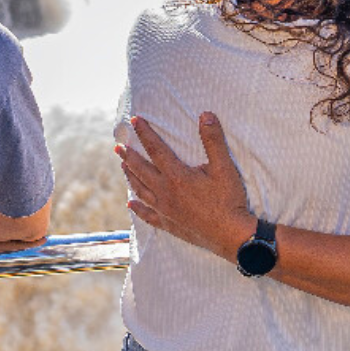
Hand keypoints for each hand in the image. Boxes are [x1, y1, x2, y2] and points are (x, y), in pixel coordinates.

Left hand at [116, 114, 255, 261]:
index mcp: (176, 176)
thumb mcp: (224, 167)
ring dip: (130, 177)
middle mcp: (165, 192)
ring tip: (123, 166)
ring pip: (141, 190)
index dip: (145, 133)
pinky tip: (131, 205)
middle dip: (129, 156)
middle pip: (141, 169)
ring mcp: (165, 210)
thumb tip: (205, 114)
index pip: (156, 149)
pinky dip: (138, 209)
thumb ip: (213, 140)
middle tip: (118, 146)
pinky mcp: (169, 224)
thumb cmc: (228, 200)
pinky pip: (148, 215)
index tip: (134, 120)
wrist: (230, 235)